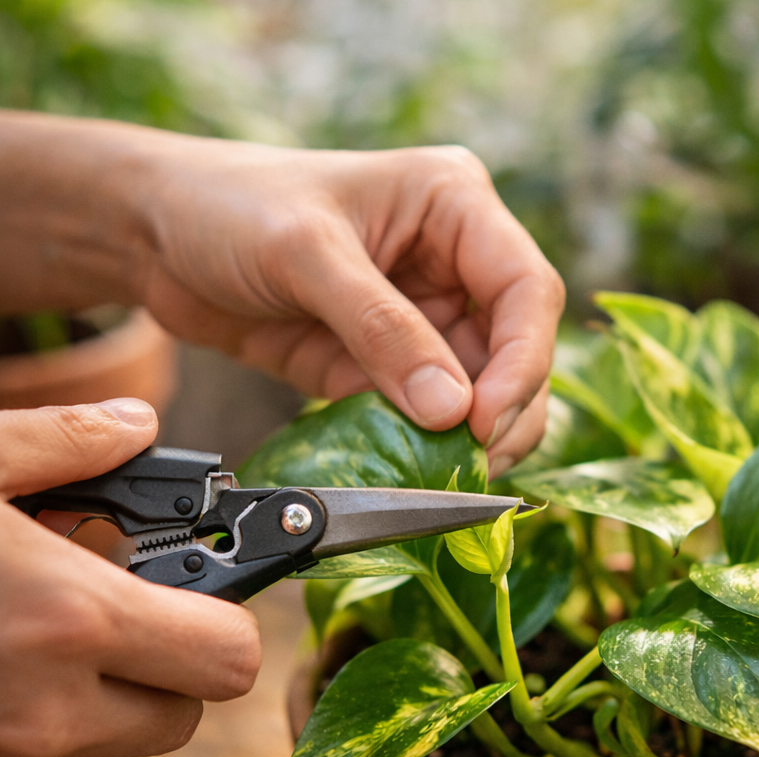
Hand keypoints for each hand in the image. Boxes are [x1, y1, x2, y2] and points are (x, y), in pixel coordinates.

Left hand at [0, 115, 564, 475]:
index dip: (521, 360)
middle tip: (476, 462)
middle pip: (517, 349)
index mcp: (454, 206)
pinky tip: (415, 468)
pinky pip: (426, 413)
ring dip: (474, 437)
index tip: (483, 418)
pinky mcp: (387, 363)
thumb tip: (451, 412)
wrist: (156, 236)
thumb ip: (382, 329)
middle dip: (506, 409)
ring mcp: (423, 318)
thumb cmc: (228, 206)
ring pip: (481, 390)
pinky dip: (427, 446)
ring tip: (451, 473)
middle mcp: (453, 262)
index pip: (527, 290)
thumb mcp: (307, 254)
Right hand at [0, 399, 260, 756]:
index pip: (230, 660)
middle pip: (183, 715)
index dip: (224, 624)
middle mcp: (49, 713)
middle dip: (165, 666)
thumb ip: (63, 443)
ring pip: (110, 746)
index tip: (195, 591)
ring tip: (20, 632)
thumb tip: (137, 424)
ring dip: (93, 695)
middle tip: (112, 610)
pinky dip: (35, 729)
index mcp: (70, 618)